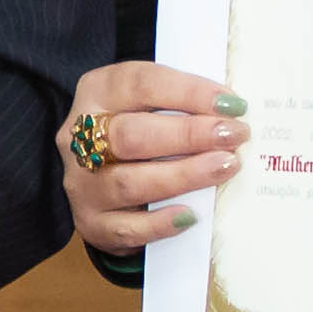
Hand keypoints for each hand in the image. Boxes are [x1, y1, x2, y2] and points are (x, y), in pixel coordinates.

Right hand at [62, 59, 240, 259]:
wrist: (103, 177)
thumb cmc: (141, 131)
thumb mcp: (150, 103)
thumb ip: (182, 103)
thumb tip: (234, 111)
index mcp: (97, 92)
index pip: (141, 84)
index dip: (189, 92)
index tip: (232, 104)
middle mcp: (78, 137)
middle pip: (131, 135)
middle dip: (188, 135)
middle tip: (233, 136)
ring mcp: (82, 183)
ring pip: (129, 182)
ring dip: (183, 175)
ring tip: (224, 168)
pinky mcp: (91, 222)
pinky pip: (125, 227)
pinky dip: (160, 223)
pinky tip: (191, 216)